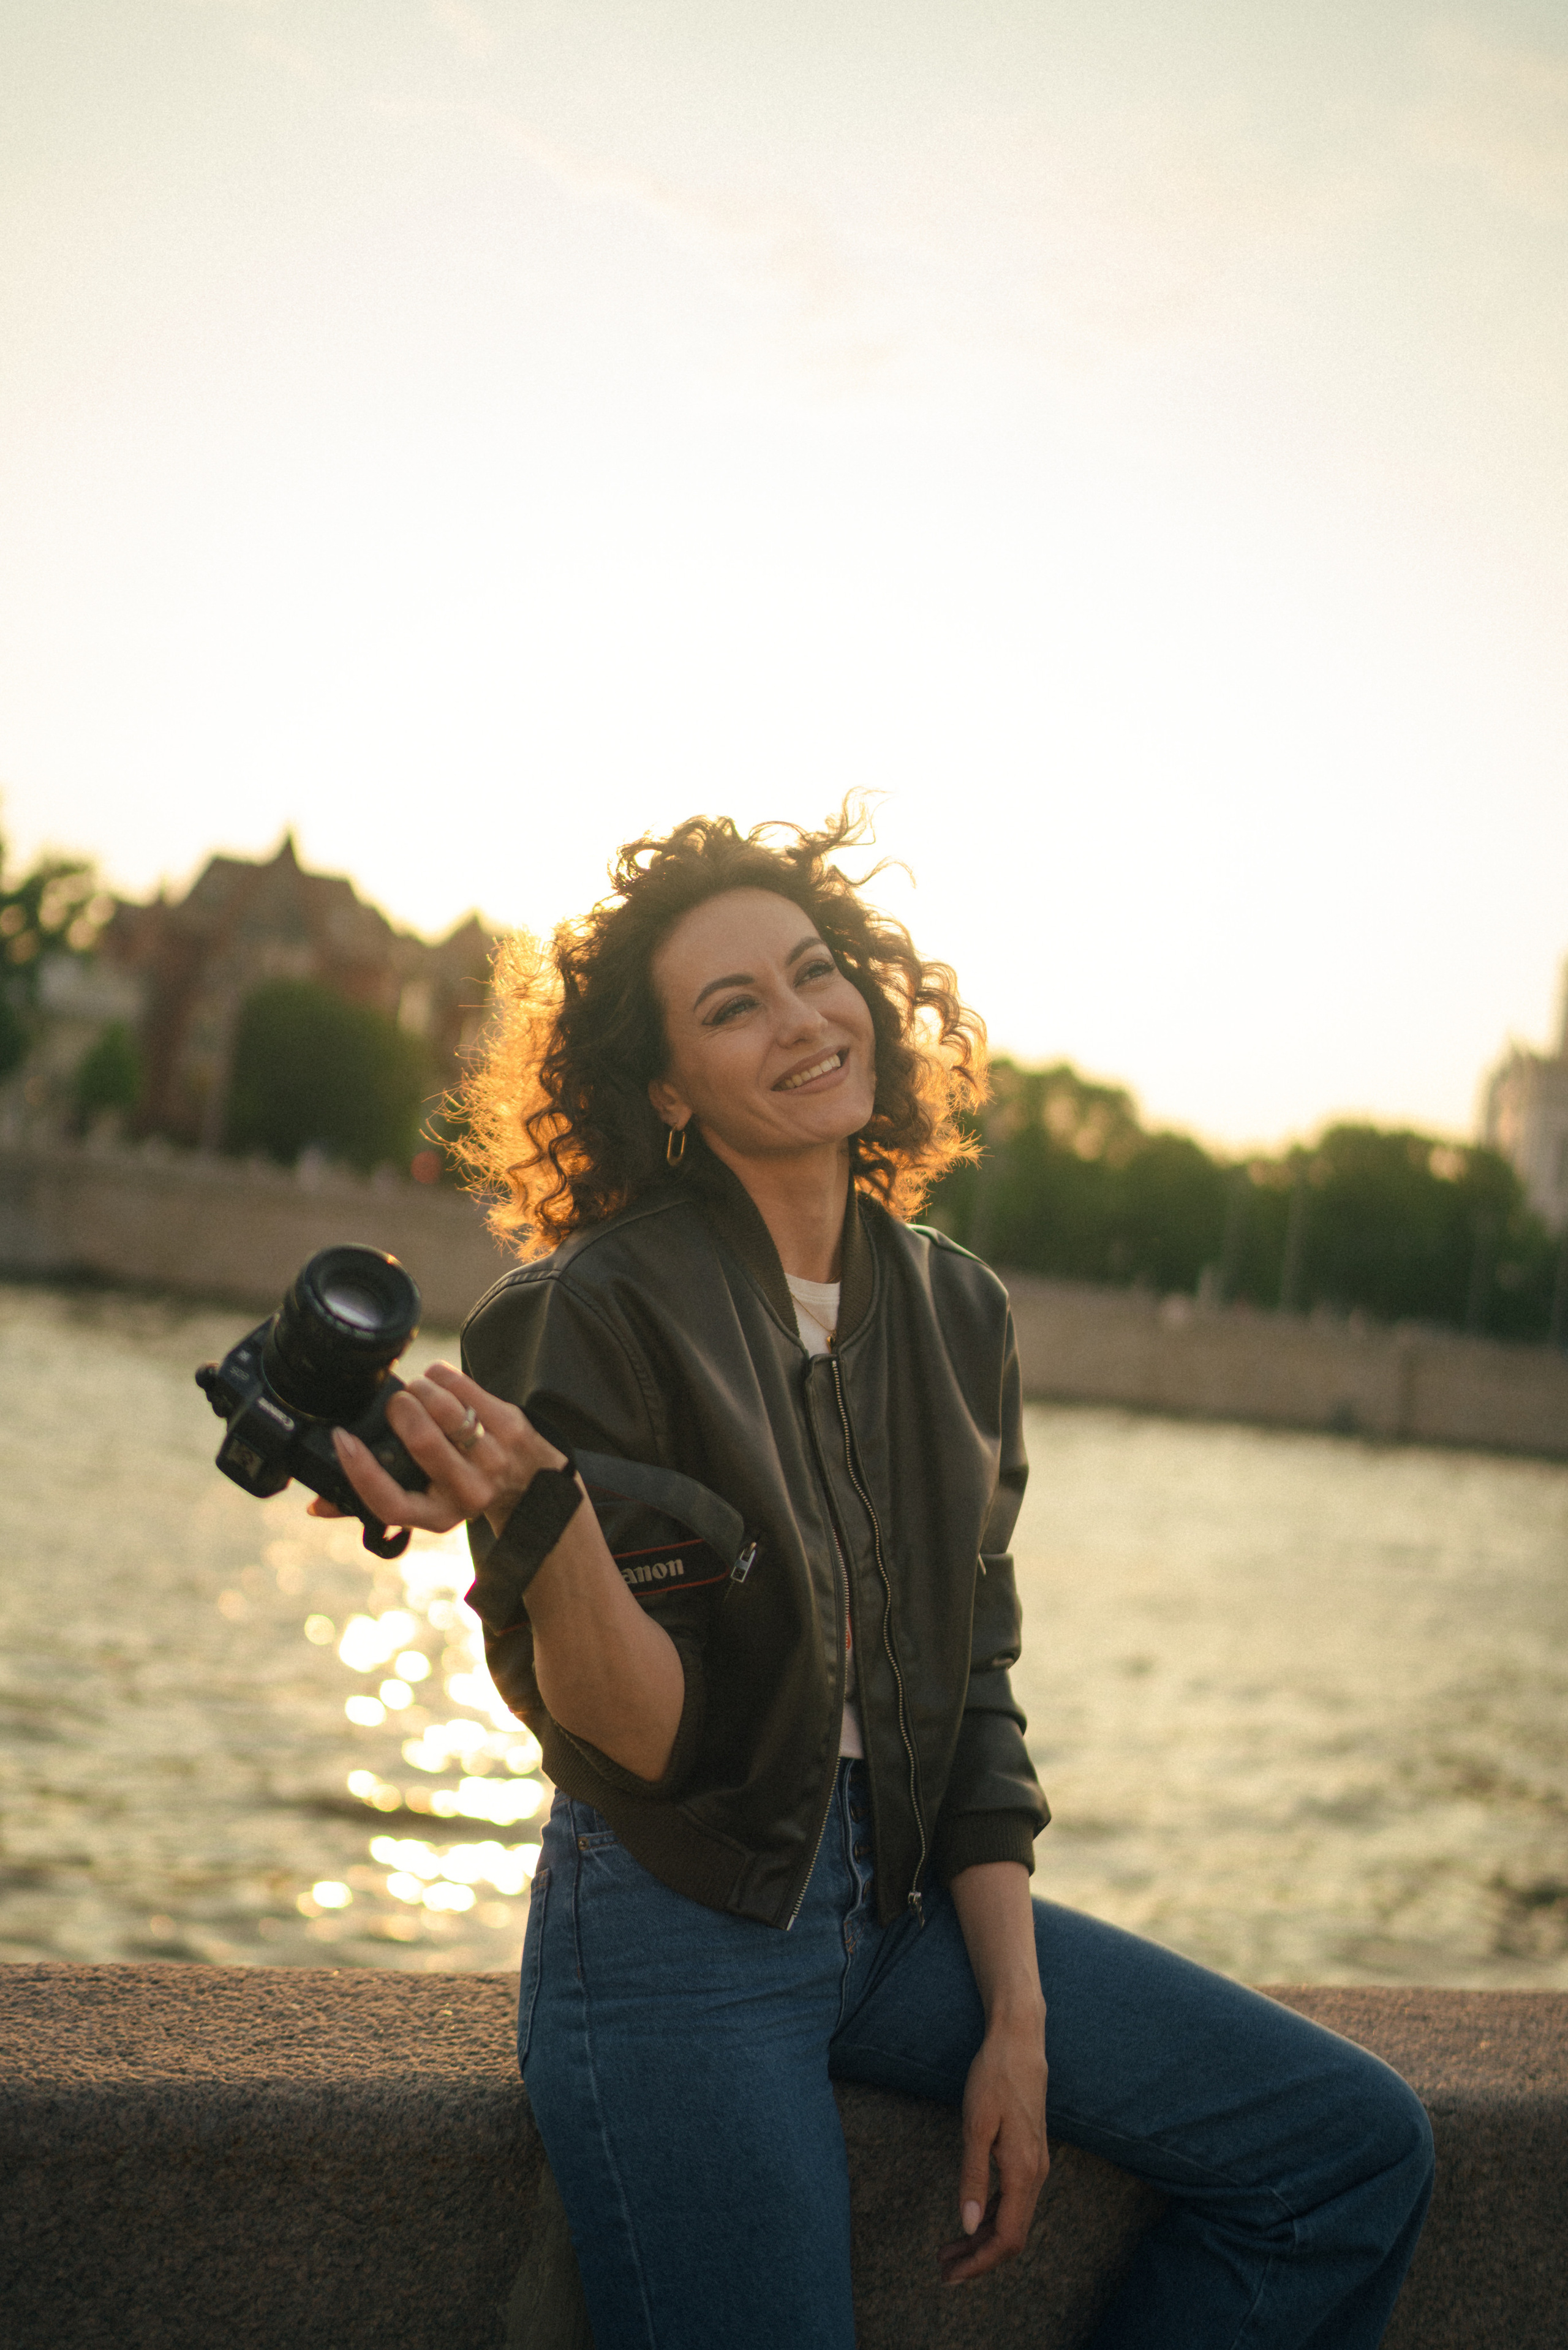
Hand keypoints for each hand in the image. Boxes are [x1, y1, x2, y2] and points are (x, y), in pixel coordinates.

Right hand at [307, 1362, 567, 1537]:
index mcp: (437, 1516)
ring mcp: (493, 1458)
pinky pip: (466, 1388)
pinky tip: (437, 1379)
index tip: (342, 1439)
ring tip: (416, 1390)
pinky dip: (443, 1376)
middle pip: (422, 1441)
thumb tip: (315, 1506)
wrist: (529, 1481)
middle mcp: (467, 1492)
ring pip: (445, 1409)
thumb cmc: (460, 1487)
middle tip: (394, 1404)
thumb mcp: (424, 1506)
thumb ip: (372, 1500)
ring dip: (421, 1388)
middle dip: (399, 1410)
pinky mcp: (510, 1426)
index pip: (390, 1503)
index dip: (361, 1471)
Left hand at [937, 2016, 1049, 2285]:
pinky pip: (1015, 2202)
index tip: (950, 2275)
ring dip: (982, 2240)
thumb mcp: (976, 2125)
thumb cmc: (993, 2078)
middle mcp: (1036, 2175)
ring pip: (1013, 2220)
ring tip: (949, 2251)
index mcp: (1023, 2172)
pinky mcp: (1031, 2156)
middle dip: (978, 2258)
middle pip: (1012, 2236)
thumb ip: (973, 2177)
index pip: (1006, 2238)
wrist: (1019, 2042)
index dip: (979, 2263)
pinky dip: (992, 2218)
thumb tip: (967, 2225)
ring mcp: (1036, 2166)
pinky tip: (971, 2220)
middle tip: (943, 2270)